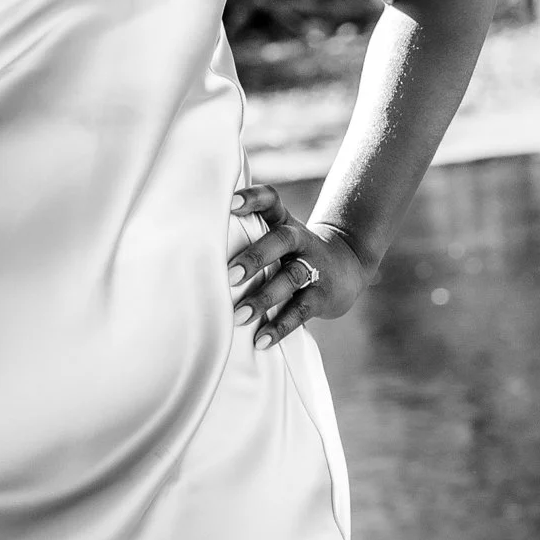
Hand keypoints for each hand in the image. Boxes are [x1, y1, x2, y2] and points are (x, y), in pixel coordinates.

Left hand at [226, 183, 369, 350]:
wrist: (346, 266)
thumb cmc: (291, 253)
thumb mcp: (276, 236)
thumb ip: (245, 236)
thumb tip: (193, 254)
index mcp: (284, 221)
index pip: (271, 200)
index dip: (253, 199)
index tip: (231, 204)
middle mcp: (300, 240)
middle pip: (282, 240)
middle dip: (256, 257)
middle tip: (230, 276)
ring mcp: (314, 266)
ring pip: (291, 277)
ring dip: (264, 297)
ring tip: (239, 317)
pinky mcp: (323, 295)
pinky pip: (301, 309)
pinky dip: (281, 326)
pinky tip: (261, 340)